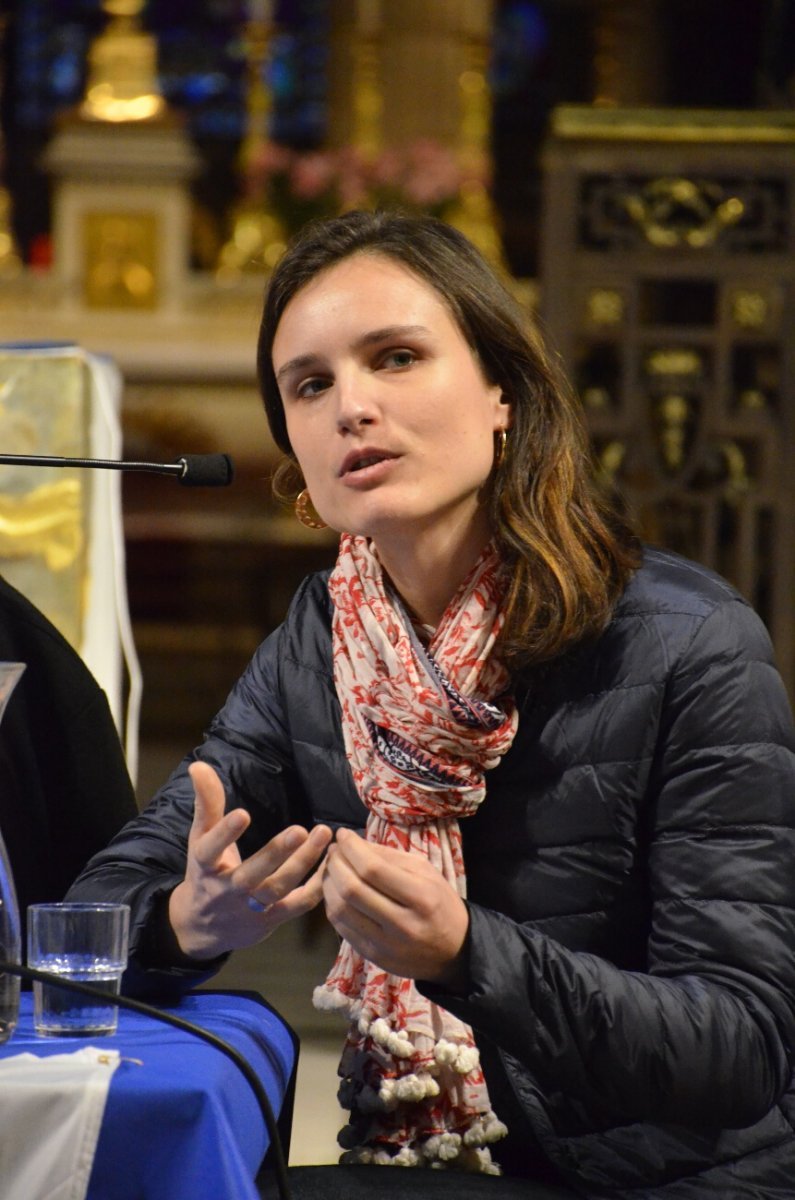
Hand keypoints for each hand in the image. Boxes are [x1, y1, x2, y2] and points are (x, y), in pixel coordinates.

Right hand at [169, 761, 331, 959]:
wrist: (200, 928)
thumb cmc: (205, 871)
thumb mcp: (199, 838)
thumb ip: (206, 802)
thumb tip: (199, 765)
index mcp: (205, 866)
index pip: (211, 850)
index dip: (225, 834)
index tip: (243, 813)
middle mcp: (227, 890)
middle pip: (251, 874)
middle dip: (275, 853)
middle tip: (300, 830)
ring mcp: (249, 909)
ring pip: (278, 888)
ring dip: (302, 863)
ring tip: (323, 834)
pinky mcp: (269, 921)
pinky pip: (295, 906)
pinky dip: (315, 888)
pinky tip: (330, 863)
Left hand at [322, 828, 469, 985]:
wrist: (454, 950)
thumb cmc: (439, 903)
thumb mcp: (425, 871)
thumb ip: (389, 856)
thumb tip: (353, 842)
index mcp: (421, 897)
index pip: (373, 869)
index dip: (351, 848)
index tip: (343, 834)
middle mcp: (402, 924)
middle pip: (353, 889)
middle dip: (335, 864)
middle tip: (333, 850)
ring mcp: (385, 945)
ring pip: (341, 910)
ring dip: (328, 885)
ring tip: (330, 869)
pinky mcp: (373, 956)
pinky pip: (342, 928)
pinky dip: (332, 905)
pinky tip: (335, 892)